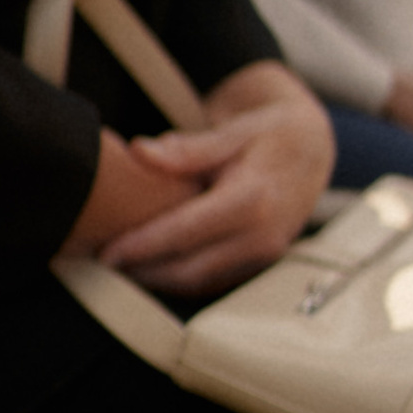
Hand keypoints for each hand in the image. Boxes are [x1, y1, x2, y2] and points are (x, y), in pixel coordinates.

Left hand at [74, 65, 335, 298]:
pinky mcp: (260, 265)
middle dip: (141, 272)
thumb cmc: (268, 134)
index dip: (141, 245)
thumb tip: (140, 151)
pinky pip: (212, 280)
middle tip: (99, 265)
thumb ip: (188, 148)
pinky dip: (178, 278)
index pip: (185, 232)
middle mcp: (262, 236)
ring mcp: (264, 256)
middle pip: (188, 269)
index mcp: (253, 200)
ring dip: (156, 280)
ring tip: (116, 269)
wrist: (313, 150)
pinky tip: (148, 266)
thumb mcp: (233, 130)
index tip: (105, 252)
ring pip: (199, 281)